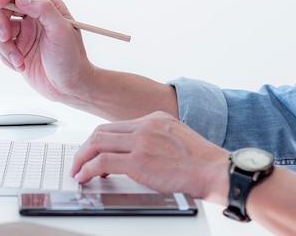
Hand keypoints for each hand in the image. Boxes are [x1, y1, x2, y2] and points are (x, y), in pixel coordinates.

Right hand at [0, 0, 93, 101]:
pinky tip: (20, 66)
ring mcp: (25, 33)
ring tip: (19, 61)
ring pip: (0, 29)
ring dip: (5, 46)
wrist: (70, 88)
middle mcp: (34, 16)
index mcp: (47, 6)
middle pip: (4, 7)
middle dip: (0, 22)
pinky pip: (0, 47)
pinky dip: (6, 57)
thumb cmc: (71, 59)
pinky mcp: (17, 49)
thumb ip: (43, 10)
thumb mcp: (61, 31)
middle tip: (5, 38)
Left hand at [70, 111, 229, 203]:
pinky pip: (102, 161)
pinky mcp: (139, 160)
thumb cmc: (203, 163)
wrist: (218, 171)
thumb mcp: (178, 138)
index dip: (100, 140)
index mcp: (155, 119)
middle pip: (102, 132)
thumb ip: (157, 139)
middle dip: (85, 148)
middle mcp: (146, 125)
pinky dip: (88, 169)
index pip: (117, 126)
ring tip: (77, 171)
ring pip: (97, 143)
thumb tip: (139, 153)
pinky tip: (85, 177)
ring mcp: (141, 141)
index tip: (93, 151)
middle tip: (79, 161)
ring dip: (82, 158)